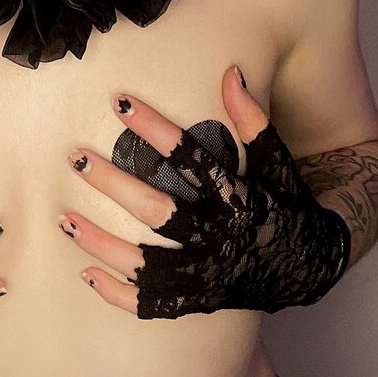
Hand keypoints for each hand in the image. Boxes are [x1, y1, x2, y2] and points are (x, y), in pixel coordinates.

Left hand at [59, 67, 349, 318]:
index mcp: (237, 198)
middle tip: (77, 158)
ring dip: (101, 241)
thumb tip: (231, 71)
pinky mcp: (199, 299)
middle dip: (113, 183)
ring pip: (144, 262)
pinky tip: (85, 273)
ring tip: (64, 219)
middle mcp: (219, 239)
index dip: (154, 127)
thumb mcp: (276, 160)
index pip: (189, 157)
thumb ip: (252, 118)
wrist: (313, 267)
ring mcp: (207, 275)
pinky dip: (117, 294)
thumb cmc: (288, 204)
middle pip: (156, 211)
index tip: (121, 102)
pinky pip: (152, 305)